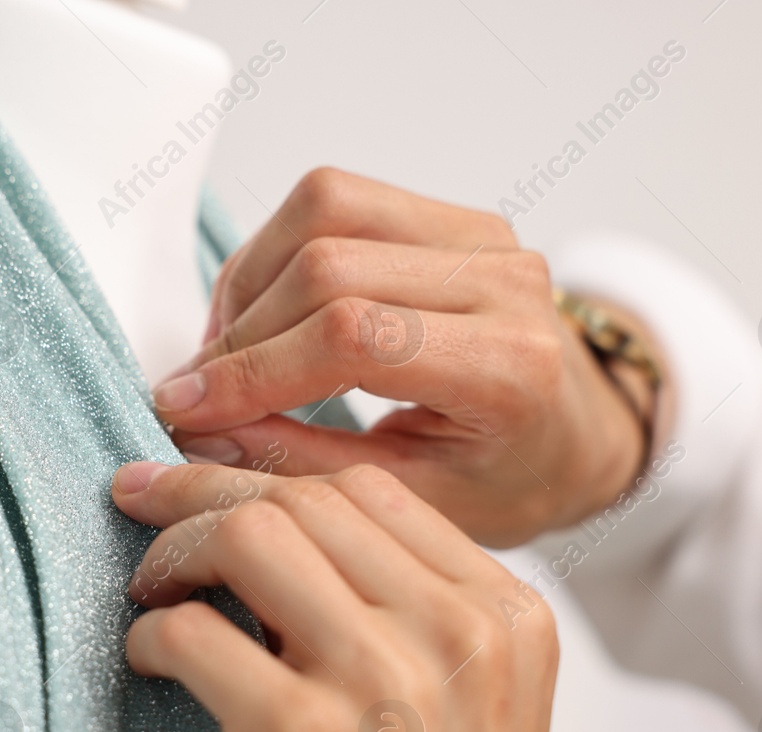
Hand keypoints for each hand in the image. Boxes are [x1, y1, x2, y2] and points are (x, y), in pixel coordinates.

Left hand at [112, 460, 582, 731]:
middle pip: (303, 497)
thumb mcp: (469, 719)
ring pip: (245, 536)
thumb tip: (279, 542)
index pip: (370, 488)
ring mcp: (385, 682)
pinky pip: (193, 633)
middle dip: (203, 490)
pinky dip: (151, 637)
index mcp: (507, 618)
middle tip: (139, 503)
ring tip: (149, 593)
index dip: (269, 474)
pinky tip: (150, 663)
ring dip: (172, 553)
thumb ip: (409, 622)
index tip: (205, 482)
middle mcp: (458, 633)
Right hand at [152, 167, 653, 546]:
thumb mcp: (412, 501)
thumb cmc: (507, 478)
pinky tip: (260, 311)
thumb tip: (198, 426)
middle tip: (196, 393)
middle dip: (241, 334)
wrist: (575, 435)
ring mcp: (479, 235)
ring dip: (251, 280)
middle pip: (329, 266)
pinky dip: (276, 251)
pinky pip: (336, 198)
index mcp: (509, 368)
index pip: (354, 338)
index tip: (186, 409)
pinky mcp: (448, 214)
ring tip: (226, 352)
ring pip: (325, 210)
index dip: (254, 370)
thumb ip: (303, 462)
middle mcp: (504, 282)